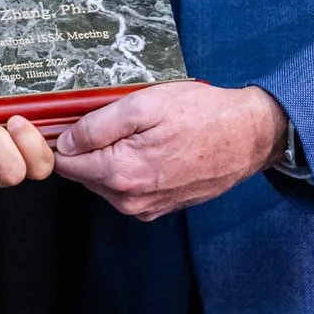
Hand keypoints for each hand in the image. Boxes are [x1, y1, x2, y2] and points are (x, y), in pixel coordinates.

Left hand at [50, 82, 285, 220]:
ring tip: (140, 131)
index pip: (65, 163)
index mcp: (121, 174)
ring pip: (104, 181)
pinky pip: (128, 189)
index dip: (65, 137)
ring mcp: (146, 208)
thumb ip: (97, 125)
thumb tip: (65, 141)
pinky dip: (130, 168)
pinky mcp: (160, 208)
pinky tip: (152, 147)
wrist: (248, 137)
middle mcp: (130, 200)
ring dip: (111, 157)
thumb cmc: (201, 115)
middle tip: (115, 118)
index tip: (77, 118)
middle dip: (90, 147)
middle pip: (84, 173)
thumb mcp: (144, 105)